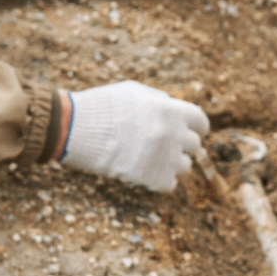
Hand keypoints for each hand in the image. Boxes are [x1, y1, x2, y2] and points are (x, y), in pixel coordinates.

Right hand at [60, 81, 208, 191]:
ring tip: (149, 158)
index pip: (201, 122)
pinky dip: (160, 179)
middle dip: (181, 144)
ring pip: (185, 166)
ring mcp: (166, 157)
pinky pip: (170, 183)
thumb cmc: (102, 107)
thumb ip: (159, 100)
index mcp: (171, 110)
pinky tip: (145, 172)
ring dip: (172, 163)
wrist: (75, 129)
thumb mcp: (134, 92)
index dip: (196, 127)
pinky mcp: (154, 178)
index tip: (192, 131)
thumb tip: (174, 108)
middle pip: (194, 145)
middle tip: (162, 145)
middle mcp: (173, 133)